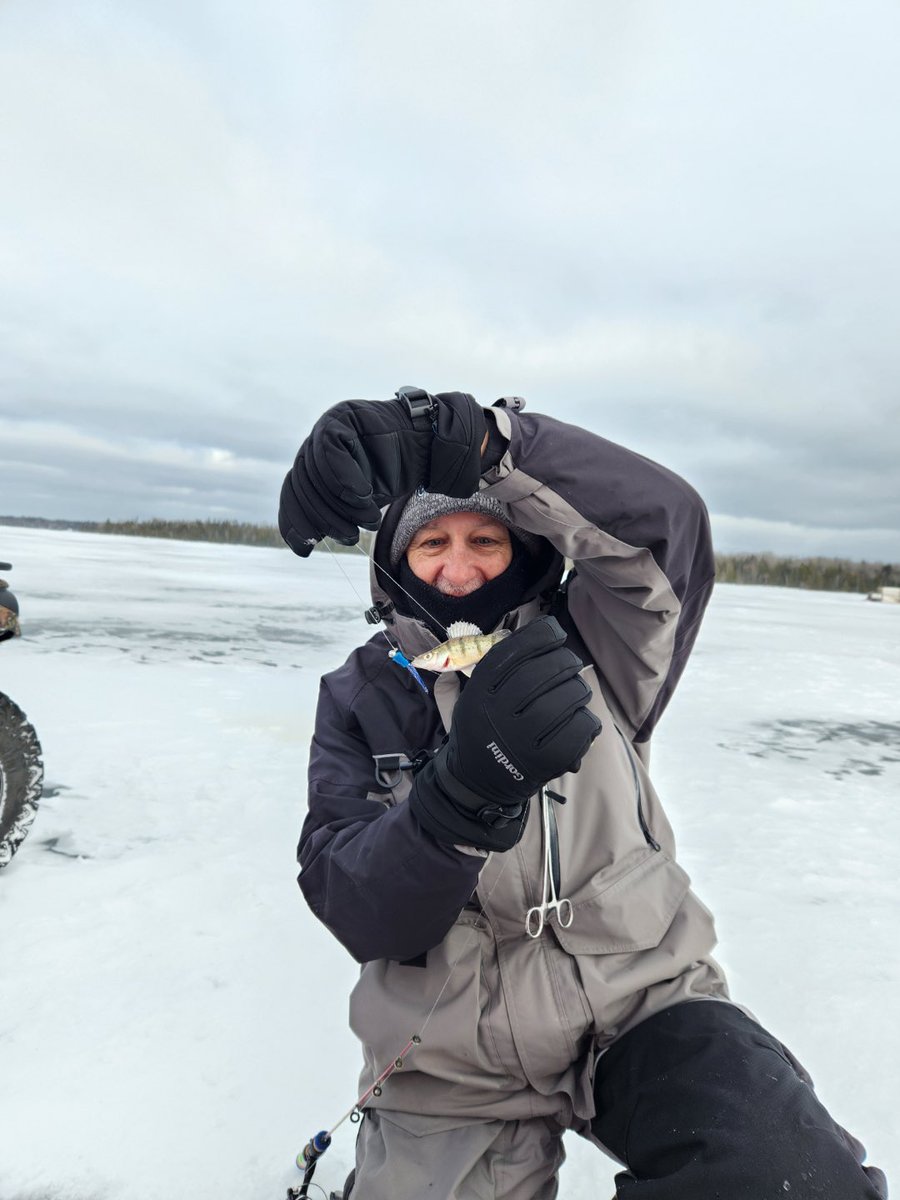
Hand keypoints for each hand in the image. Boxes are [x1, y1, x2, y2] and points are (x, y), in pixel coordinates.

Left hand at [278, 389, 485, 556]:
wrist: (423, 447)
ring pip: (316, 472)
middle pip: (303, 486)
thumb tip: (303, 541)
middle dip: (325, 519)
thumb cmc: (390, 475)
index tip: (306, 548)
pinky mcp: (341, 418)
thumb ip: (331, 512)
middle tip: (350, 536)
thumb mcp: (357, 502)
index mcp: (311, 467)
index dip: (296, 523)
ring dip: (343, 503)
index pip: (292, 495)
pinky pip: (331, 449)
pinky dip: (345, 478)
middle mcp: (313, 446)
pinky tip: (363, 495)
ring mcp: (325, 429)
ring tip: (369, 519)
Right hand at [409, 616, 601, 851]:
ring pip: (568, 698)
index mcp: (480, 693)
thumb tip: (512, 635)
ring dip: (579, 691)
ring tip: (576, 694)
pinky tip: (581, 720)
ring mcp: (521, 739)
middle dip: (566, 661)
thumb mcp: (465, 698)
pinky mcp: (543, 762)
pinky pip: (579, 730)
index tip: (554, 632)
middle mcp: (498, 713)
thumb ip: (478, 666)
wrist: (475, 785)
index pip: (515, 651)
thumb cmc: (477, 733)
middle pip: (546, 671)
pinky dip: (587, 722)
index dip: (542, 635)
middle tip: (570, 664)